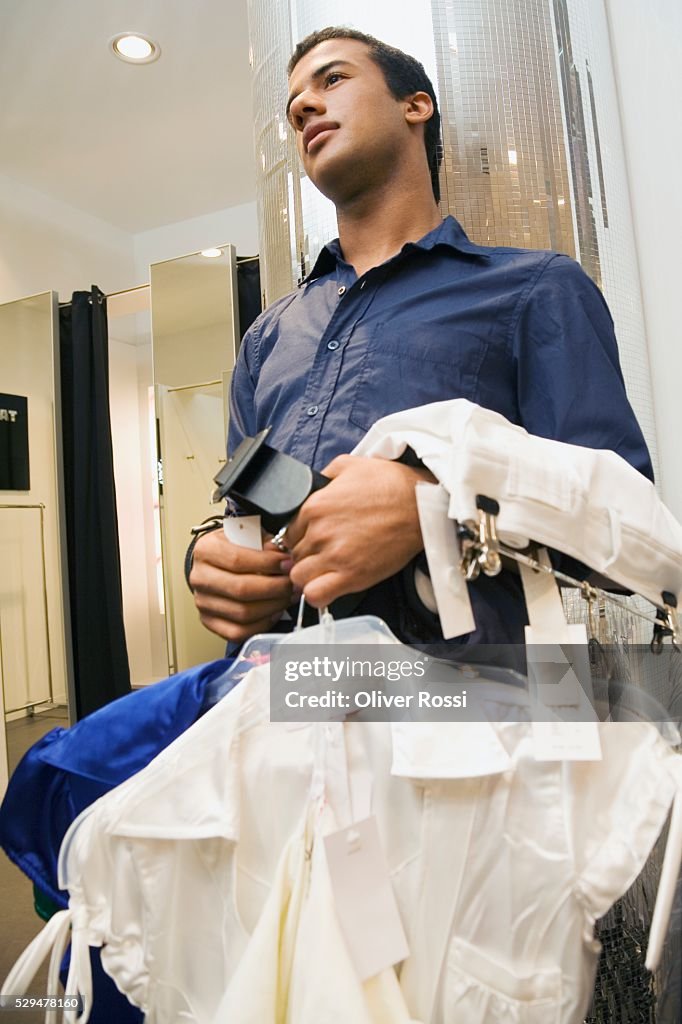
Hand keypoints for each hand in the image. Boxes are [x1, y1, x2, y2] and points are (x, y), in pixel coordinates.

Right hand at [189, 529, 293, 642]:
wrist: (218, 562)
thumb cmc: (236, 547)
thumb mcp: (249, 534)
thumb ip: (265, 543)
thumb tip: (284, 557)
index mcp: (206, 550)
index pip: (238, 560)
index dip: (268, 563)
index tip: (288, 563)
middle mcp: (200, 577)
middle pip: (241, 589)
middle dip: (275, 588)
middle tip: (293, 584)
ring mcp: (203, 602)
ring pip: (242, 613)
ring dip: (273, 606)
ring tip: (288, 597)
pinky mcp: (209, 621)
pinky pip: (238, 632)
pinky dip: (261, 624)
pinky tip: (274, 612)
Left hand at [285, 455, 434, 607]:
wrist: (421, 505)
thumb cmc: (391, 485)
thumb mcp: (350, 464)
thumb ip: (324, 475)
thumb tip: (315, 482)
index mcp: (314, 506)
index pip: (287, 532)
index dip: (298, 537)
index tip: (310, 540)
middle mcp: (320, 532)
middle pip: (293, 555)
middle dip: (304, 555)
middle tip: (322, 553)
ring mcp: (335, 556)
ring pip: (298, 577)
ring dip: (308, 575)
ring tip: (323, 570)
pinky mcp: (352, 576)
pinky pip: (316, 596)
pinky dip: (316, 595)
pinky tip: (327, 586)